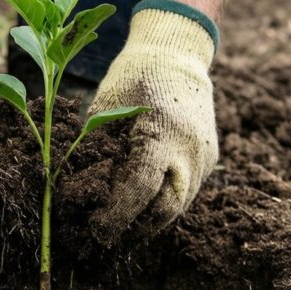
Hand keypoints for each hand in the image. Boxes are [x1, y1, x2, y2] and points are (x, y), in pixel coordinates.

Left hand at [89, 0, 219, 242]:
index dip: (116, 214)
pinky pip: (185, 192)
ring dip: (148, 220)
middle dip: (134, 228)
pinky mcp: (209, 160)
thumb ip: (97, 150)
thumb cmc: (134, 76)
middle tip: (104, 236)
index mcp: (164, 132)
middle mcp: (192, 150)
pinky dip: (162, 204)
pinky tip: (139, 208)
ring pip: (178, 206)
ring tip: (118, 226)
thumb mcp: (106, 107)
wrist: (177, 53)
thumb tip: (81, 192)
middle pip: (166, 208)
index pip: (140, 188)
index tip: (95, 230)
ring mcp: (205, 157)